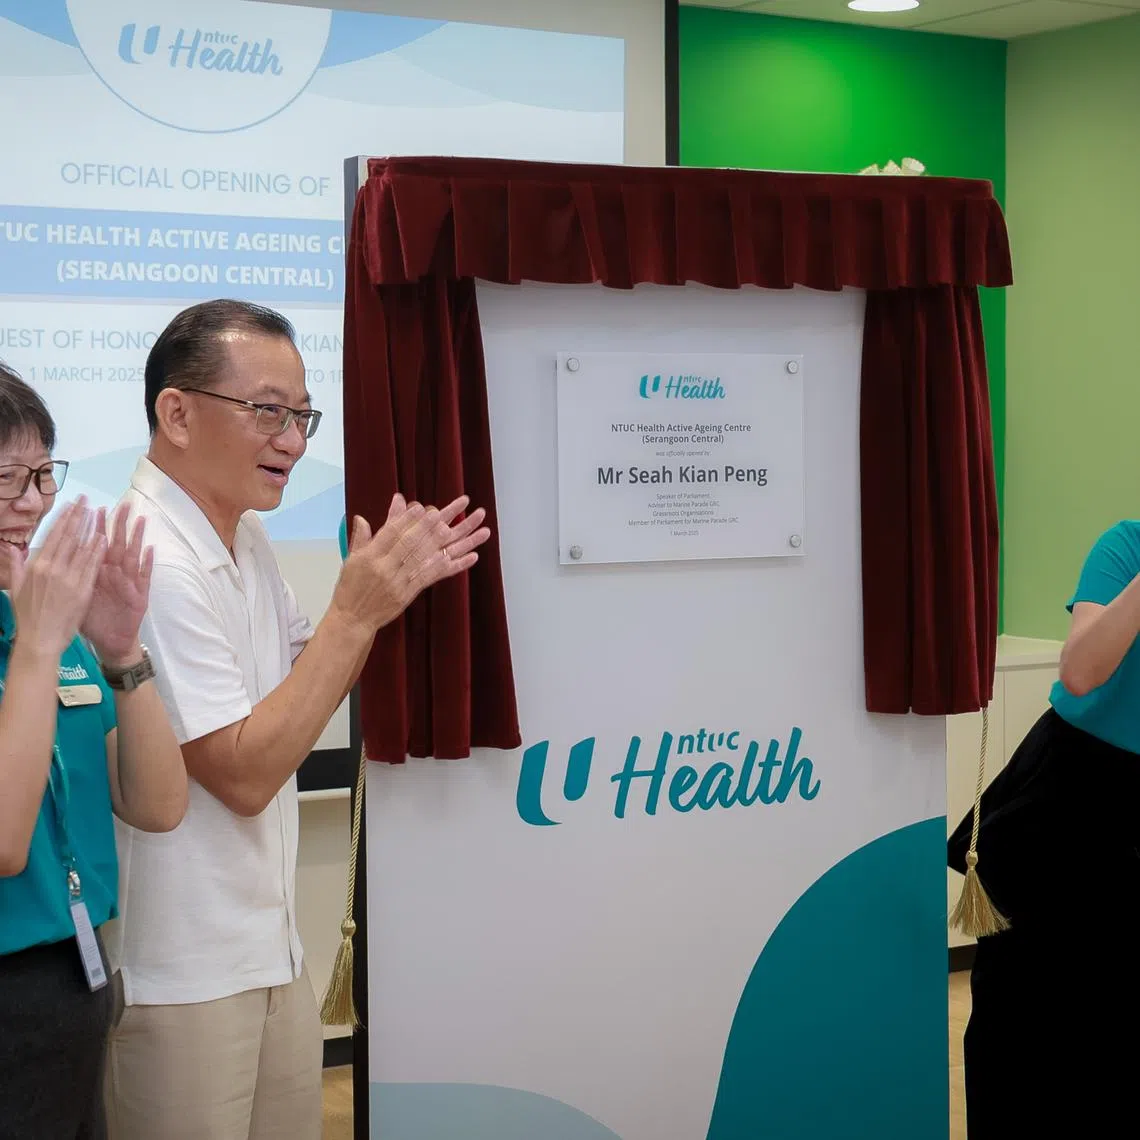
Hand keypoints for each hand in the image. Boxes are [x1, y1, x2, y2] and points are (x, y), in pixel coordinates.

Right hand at [7, 498, 105, 658]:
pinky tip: (104, 538)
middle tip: (86, 501)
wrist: (40, 640)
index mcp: (36, 567)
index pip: (52, 536)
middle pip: (68, 537)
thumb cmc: (28, 616)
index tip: (71, 505)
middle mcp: (52, 569)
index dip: (63, 519)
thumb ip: (17, 566)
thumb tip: (13, 548)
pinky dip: (98, 551)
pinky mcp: (83, 591)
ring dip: (90, 529)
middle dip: (78, 517)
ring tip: (98, 513)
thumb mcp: (17, 589)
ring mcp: (69, 579)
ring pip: (82, 548)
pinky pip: (92, 567)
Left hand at [80, 505, 154, 667]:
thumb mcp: (75, 598)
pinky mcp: (139, 596)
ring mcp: (128, 584)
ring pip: (133, 556)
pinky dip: (147, 564)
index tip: (93, 509)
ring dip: (137, 538)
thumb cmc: (93, 621)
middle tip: (122, 504)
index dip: (95, 527)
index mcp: (97, 574)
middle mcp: (114, 575)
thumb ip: (67, 579)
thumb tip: (50, 561)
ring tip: (140, 520)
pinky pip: (144, 577)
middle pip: (117, 544)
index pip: (95, 546)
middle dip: (119, 524)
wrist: (111, 643)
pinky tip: (150, 549)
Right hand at [330, 493, 490, 631]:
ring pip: (423, 558)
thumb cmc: (350, 588)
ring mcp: (398, 582)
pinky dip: (448, 567)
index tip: (419, 506)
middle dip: (426, 526)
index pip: (390, 533)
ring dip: (441, 543)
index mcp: (370, 556)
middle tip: (441, 513)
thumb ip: (360, 538)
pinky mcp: (408, 593)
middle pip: (409, 543)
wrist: (353, 618)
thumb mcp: (351, 561)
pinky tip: (463, 557)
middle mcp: (385, 568)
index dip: (406, 519)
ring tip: (455, 529)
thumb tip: (362, 517)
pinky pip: (430, 577)